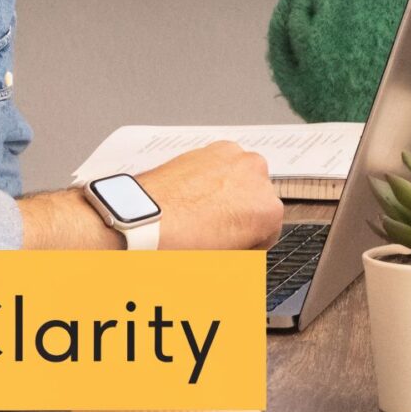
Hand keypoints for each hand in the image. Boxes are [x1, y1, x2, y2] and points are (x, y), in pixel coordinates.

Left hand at [138, 141, 284, 249]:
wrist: (141, 219)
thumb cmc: (178, 242)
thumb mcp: (222, 263)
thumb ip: (243, 258)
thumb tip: (242, 258)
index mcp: (268, 210)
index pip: (269, 231)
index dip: (250, 242)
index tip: (235, 246)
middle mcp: (258, 177)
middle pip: (256, 201)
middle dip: (240, 216)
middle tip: (215, 233)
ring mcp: (235, 158)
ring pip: (241, 181)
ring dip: (228, 195)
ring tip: (201, 213)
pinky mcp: (212, 148)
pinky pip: (222, 167)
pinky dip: (213, 179)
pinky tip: (192, 197)